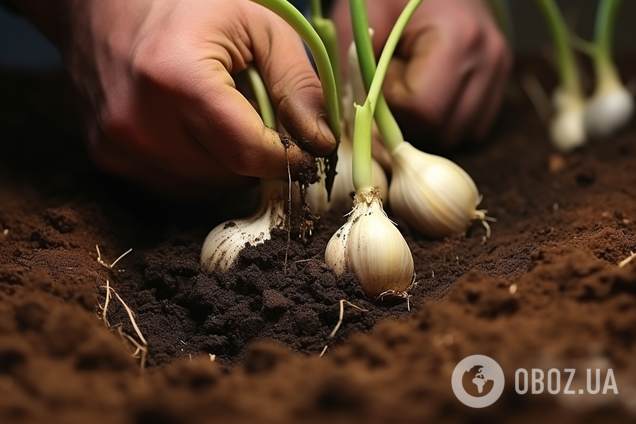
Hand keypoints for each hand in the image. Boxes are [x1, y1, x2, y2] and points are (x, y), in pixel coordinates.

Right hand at [16, 0, 335, 195]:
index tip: (301, 145)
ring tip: (220, 118)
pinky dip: (198, 167)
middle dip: (256, 155)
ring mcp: (117, 146)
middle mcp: (138, 122)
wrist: (100, 6)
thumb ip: (297, 84)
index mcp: (176, 80)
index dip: (286, 155)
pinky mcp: (107, 158)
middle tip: (257, 120)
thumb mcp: (256, 26)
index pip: (248, 154)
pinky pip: (175, 185)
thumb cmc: (185, 5)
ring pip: (205, 187)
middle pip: (229, 175)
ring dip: (228, 164)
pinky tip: (193, 130)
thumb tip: (322, 142)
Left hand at [331, 0, 511, 146]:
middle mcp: (488, 58)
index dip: (393, 105)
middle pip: (443, 130)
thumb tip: (355, 130)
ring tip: (410, 83)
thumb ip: (354, 74)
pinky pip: (469, 127)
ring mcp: (498, 72)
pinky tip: (428, 91)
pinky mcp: (499, 83)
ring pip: (457, 135)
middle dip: (407, 119)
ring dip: (424, 124)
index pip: (423, 109)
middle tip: (392, 82)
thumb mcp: (362, 21)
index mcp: (458, 37)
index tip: (381, 78)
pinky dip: (442, 121)